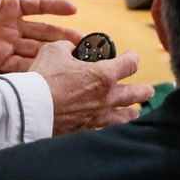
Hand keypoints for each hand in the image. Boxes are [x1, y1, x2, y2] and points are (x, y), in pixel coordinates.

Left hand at [0, 0, 82, 71]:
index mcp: (11, 5)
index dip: (56, 7)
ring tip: (72, 58)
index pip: (40, 6)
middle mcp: (12, 25)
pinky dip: (33, 68)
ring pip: (35, 49)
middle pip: (43, 31)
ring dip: (52, 54)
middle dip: (63, 36)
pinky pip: (18, 64)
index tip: (73, 8)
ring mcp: (6, 43)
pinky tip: (48, 72)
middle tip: (83, 41)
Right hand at [29, 41, 155, 134]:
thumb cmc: (44, 77)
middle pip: (134, 94)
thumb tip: (70, 48)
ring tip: (135, 113)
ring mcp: (97, 117)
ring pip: (123, 117)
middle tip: (149, 91)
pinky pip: (104, 131)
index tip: (132, 56)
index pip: (129, 64)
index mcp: (103, 75)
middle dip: (143, 91)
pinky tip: (110, 129)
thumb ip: (67, 48)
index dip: (133, 58)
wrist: (30, 109)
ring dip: (130, 113)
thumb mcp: (54, 51)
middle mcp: (106, 98)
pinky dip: (110, 129)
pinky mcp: (84, 131)